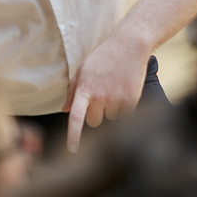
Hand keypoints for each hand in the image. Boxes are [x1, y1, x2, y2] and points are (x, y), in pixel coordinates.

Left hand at [63, 33, 148, 151]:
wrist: (130, 44)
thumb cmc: (104, 56)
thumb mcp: (84, 69)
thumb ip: (73, 90)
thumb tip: (64, 110)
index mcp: (85, 89)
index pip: (76, 118)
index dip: (73, 136)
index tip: (73, 151)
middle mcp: (100, 96)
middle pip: (94, 121)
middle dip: (96, 113)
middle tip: (102, 94)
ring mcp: (116, 99)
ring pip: (110, 117)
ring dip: (112, 108)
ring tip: (115, 86)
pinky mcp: (131, 100)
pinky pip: (125, 115)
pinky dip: (125, 107)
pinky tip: (125, 89)